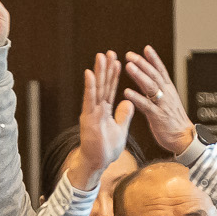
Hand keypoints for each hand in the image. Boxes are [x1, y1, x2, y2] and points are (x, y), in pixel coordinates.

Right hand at [68, 52, 136, 188]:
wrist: (97, 163)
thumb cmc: (106, 149)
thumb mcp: (120, 129)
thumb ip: (124, 115)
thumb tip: (128, 102)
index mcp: (105, 110)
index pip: (111, 89)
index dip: (114, 75)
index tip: (117, 61)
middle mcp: (97, 108)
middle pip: (103, 85)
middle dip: (106, 68)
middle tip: (109, 52)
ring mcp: (92, 112)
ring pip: (97, 89)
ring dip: (99, 72)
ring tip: (101, 56)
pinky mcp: (88, 118)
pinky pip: (90, 100)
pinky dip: (90, 87)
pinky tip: (90, 74)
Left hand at [120, 45, 195, 157]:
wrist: (184, 138)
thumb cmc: (174, 122)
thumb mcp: (168, 102)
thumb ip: (159, 92)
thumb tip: (150, 81)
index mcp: (169, 90)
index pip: (161, 71)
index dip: (154, 59)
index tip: (146, 48)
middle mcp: (166, 94)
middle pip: (154, 75)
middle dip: (142, 63)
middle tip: (130, 55)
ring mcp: (162, 105)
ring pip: (150, 86)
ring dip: (139, 75)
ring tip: (128, 66)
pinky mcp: (157, 116)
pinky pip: (146, 105)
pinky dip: (136, 97)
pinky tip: (127, 92)